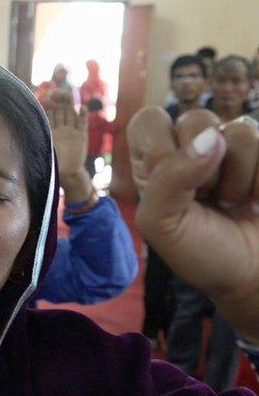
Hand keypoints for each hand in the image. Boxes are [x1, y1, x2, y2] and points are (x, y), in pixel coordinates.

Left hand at [46, 89, 90, 200]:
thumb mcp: (42, 151)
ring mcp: (72, 131)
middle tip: (56, 91)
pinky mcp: (81, 137)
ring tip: (69, 93)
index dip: (48, 105)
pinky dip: (82, 116)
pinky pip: (82, 124)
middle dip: (59, 100)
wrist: (68, 173)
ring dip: (70, 104)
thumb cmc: (53, 164)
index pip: (49, 114)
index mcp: (51, 131)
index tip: (45, 96)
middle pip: (61, 111)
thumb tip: (21, 134)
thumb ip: (36, 142)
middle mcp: (62, 129)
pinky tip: (82, 108)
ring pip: (71, 114)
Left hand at [133, 109, 258, 340]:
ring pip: (240, 131)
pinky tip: (256, 201)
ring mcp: (235, 148)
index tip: (170, 185)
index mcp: (155, 160)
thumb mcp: (162, 223)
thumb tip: (210, 138)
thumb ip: (168, 178)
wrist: (252, 276)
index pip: (148, 120)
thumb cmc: (200, 252)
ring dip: (238, 178)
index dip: (161, 149)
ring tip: (232, 202)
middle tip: (207, 199)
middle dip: (204, 168)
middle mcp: (193, 146)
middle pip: (197, 118)